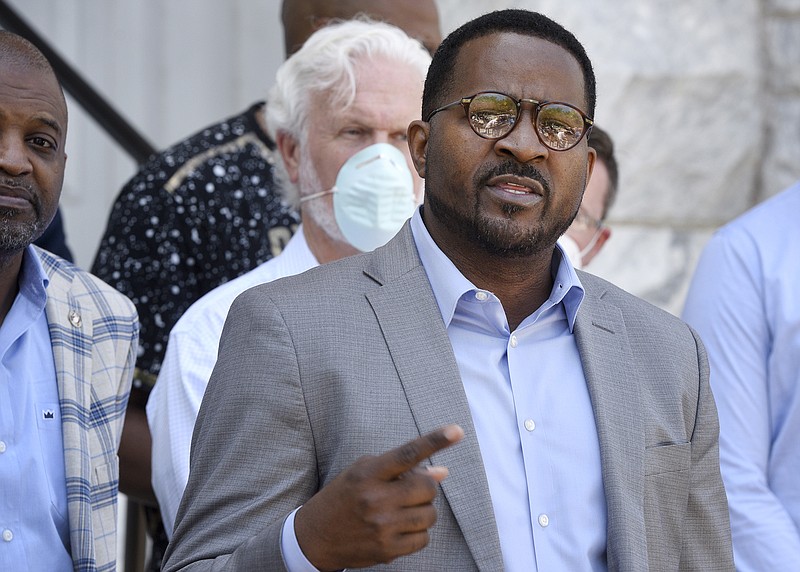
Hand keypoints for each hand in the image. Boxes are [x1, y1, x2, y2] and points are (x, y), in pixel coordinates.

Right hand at [294, 424, 463, 570]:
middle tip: (408, 491)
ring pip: (430, 515)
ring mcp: (383, 527)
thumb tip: (442, 472)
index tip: (457, 431)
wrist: (315, 537)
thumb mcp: (363, 473)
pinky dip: (417, 533)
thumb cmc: (344, 497)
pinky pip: (424, 538)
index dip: (435, 441)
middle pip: (427, 487)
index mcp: (369, 473)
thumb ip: (401, 470)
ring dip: (422, 511)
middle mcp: (376, 499)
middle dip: (424, 487)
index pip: (408, 454)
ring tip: (400, 511)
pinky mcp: (388, 550)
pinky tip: (399, 529)